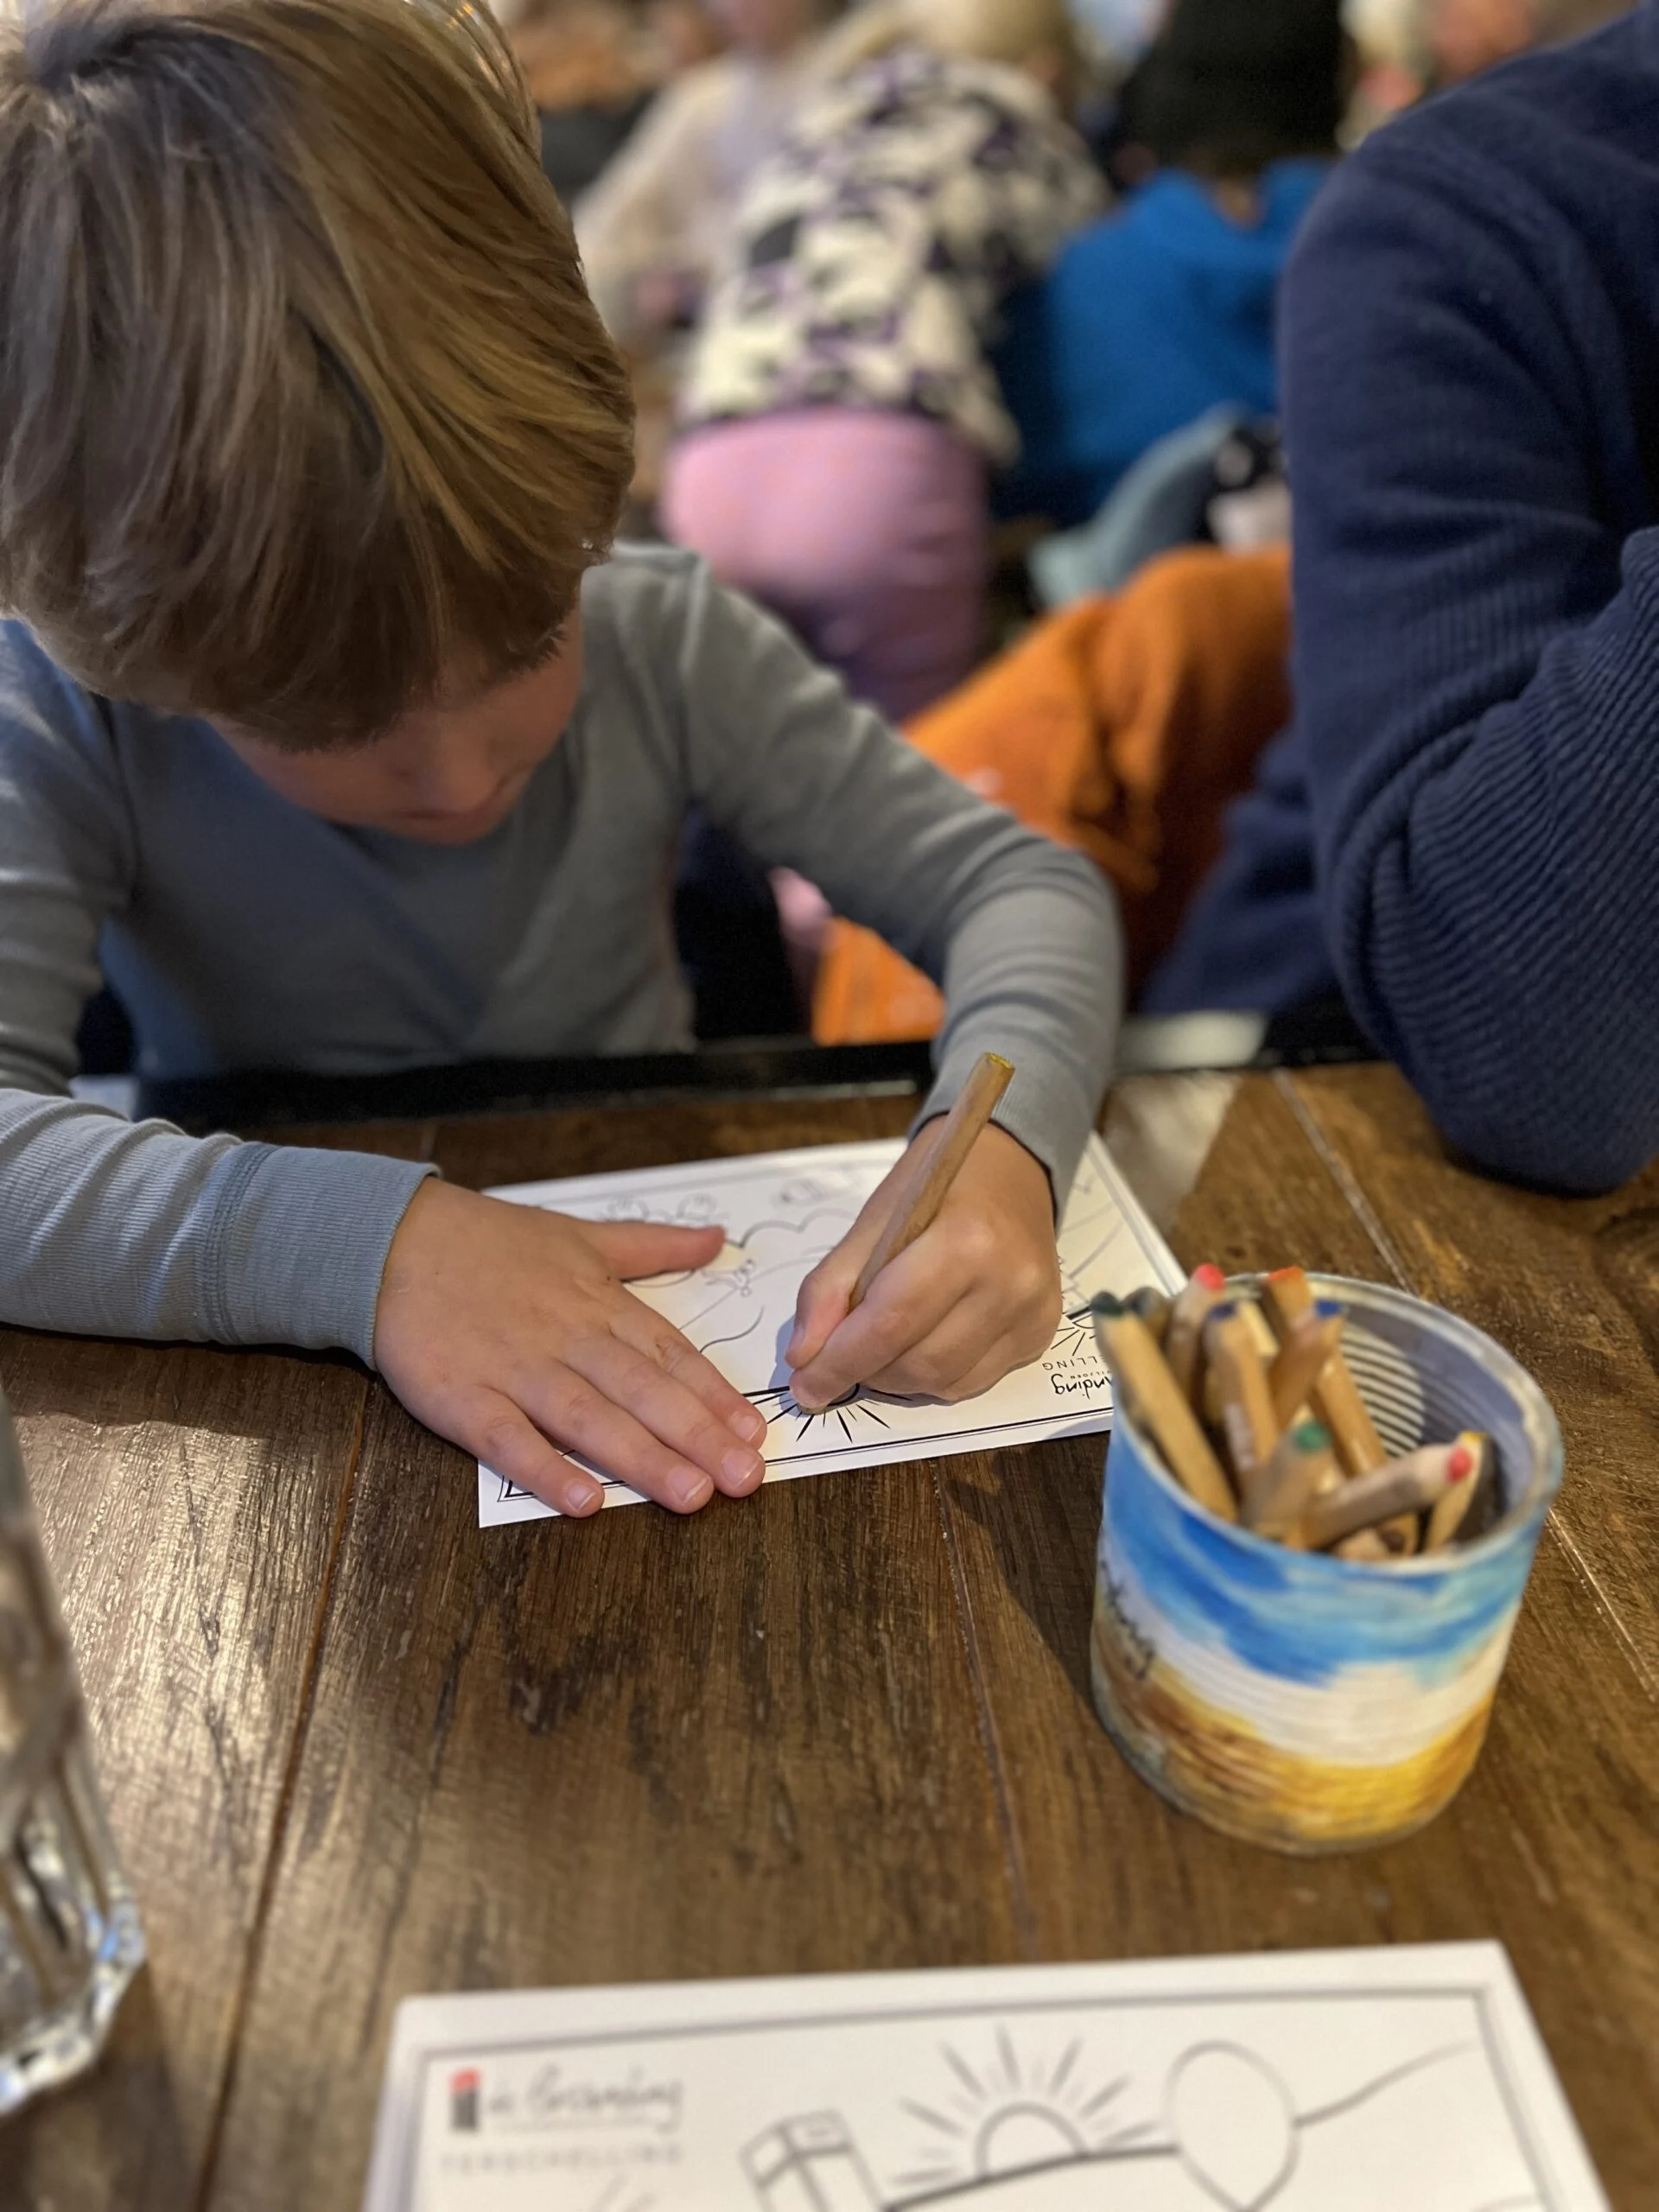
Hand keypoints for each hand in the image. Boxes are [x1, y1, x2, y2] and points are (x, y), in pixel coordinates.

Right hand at [372, 1180, 768, 1516]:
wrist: (391, 1241)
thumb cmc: (490, 1242)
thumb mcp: (580, 1234)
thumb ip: (653, 1245)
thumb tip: (718, 1237)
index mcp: (599, 1303)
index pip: (670, 1354)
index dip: (714, 1395)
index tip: (755, 1432)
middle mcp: (567, 1338)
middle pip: (643, 1390)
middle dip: (698, 1435)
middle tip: (745, 1478)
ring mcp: (515, 1370)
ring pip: (589, 1418)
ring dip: (643, 1457)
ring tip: (691, 1495)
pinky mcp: (464, 1398)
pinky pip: (509, 1439)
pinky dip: (546, 1468)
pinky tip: (585, 1501)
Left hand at [784, 1123, 1060, 1410]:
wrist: (1012, 1168)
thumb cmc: (940, 1186)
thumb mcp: (875, 1218)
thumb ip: (831, 1286)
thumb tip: (804, 1357)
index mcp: (965, 1240)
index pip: (890, 1322)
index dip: (839, 1362)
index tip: (804, 1384)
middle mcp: (1009, 1282)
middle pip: (918, 1364)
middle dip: (866, 1370)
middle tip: (842, 1353)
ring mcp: (1031, 1312)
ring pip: (944, 1384)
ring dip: (898, 1378)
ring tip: (884, 1341)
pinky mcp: (1041, 1332)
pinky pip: (972, 1382)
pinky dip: (934, 1375)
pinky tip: (925, 1339)